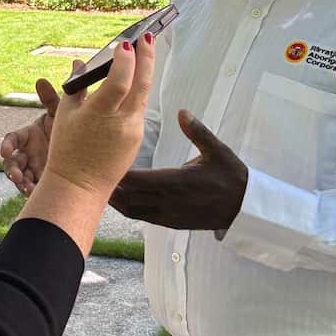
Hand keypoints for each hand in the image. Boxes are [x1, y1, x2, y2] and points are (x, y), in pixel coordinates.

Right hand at [0, 78, 59, 195]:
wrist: (82, 149)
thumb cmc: (67, 127)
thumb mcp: (60, 115)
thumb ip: (50, 98)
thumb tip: (40, 79)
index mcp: (28, 135)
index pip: (12, 139)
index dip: (6, 145)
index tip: (5, 151)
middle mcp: (27, 152)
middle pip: (11, 161)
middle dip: (11, 169)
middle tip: (16, 176)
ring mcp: (33, 168)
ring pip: (19, 176)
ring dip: (20, 182)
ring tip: (27, 188)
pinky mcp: (40, 181)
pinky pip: (32, 188)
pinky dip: (32, 190)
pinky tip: (37, 193)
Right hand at [41, 35, 153, 197]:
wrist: (80, 186)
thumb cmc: (67, 150)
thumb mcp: (65, 115)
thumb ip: (76, 86)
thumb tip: (79, 64)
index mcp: (100, 113)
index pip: (120, 79)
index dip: (125, 59)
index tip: (124, 44)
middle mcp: (121, 121)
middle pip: (142, 83)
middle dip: (147, 56)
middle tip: (147, 37)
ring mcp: (133, 130)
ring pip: (143, 94)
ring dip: (144, 72)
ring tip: (144, 52)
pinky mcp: (138, 138)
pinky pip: (139, 109)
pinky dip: (136, 93)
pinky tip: (133, 82)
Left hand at [110, 109, 248, 230]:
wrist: (244, 208)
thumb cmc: (231, 176)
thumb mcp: (217, 150)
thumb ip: (197, 132)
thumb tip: (182, 112)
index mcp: (176, 182)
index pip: (140, 179)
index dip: (119, 173)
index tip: (102, 161)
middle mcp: (169, 202)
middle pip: (129, 198)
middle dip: (111, 187)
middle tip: (91, 174)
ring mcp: (169, 216)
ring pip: (133, 211)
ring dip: (117, 201)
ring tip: (100, 186)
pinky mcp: (171, 223)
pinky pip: (143, 218)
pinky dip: (129, 209)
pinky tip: (120, 200)